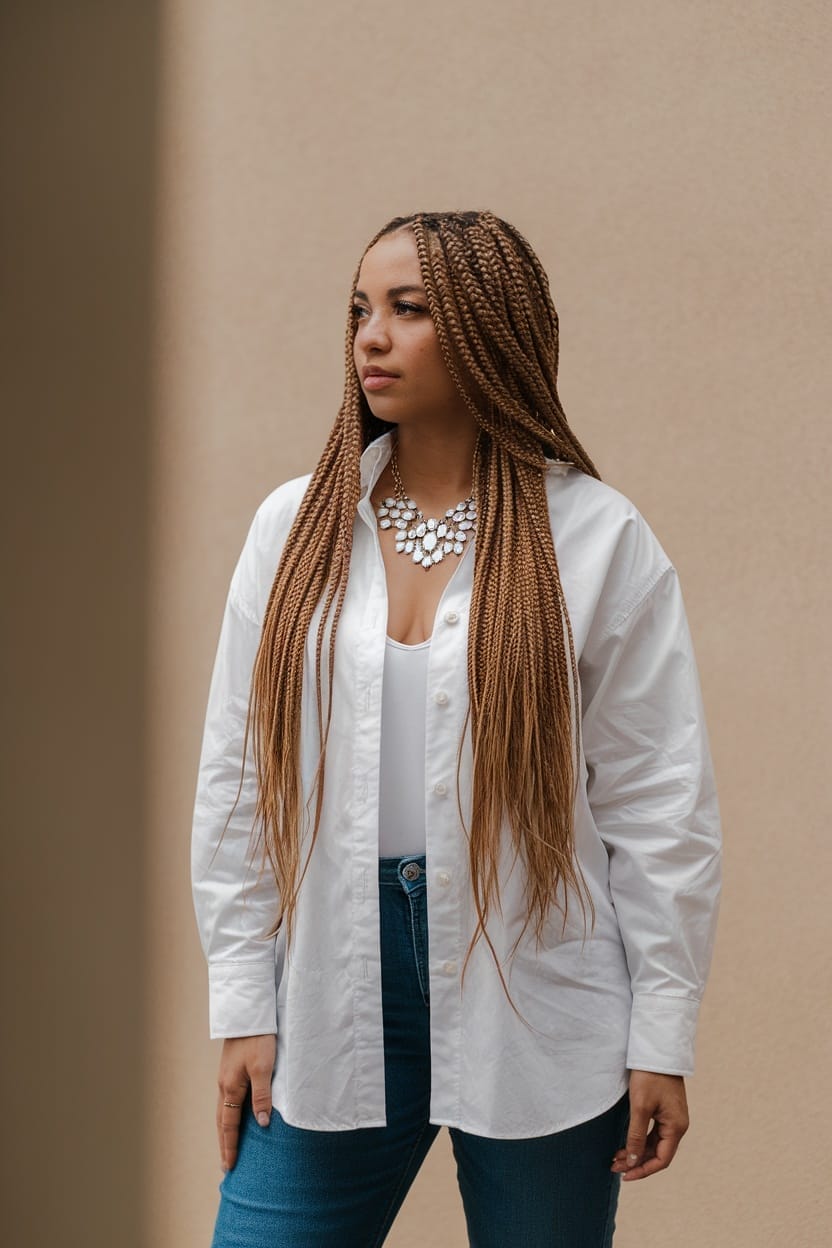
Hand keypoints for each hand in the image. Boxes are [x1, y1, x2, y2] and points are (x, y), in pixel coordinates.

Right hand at [216, 1033, 276, 1172]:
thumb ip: (262, 1095)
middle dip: (224, 1143)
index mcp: (230, 1087)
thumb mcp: (264, 1067)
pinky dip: (228, 1114)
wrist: (248, 1012)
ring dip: (225, 1130)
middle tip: (226, 1165)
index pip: (229, 1125)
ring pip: (223, 1110)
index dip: (230, 1146)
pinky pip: (228, 1099)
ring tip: (228, 1146)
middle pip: (222, 1121)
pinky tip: (235, 1116)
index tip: (229, 1166)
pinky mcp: (231, 1069)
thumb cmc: (258, 1039)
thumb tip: (261, 1124)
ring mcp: (225, 1076)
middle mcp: (224, 1084)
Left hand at [610, 1070, 688, 1181]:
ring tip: (616, 1158)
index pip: (661, 1159)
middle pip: (658, 1153)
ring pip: (654, 1144)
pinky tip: (626, 1144)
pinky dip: (640, 1140)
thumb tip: (633, 1160)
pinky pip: (654, 1132)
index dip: (643, 1170)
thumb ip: (636, 1135)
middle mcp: (678, 1125)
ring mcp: (672, 1118)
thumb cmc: (649, 1076)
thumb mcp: (640, 1107)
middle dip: (636, 1161)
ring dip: (637, 1152)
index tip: (625, 1175)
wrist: (656, 1050)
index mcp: (676, 1127)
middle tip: (614, 1166)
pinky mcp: (665, 1110)